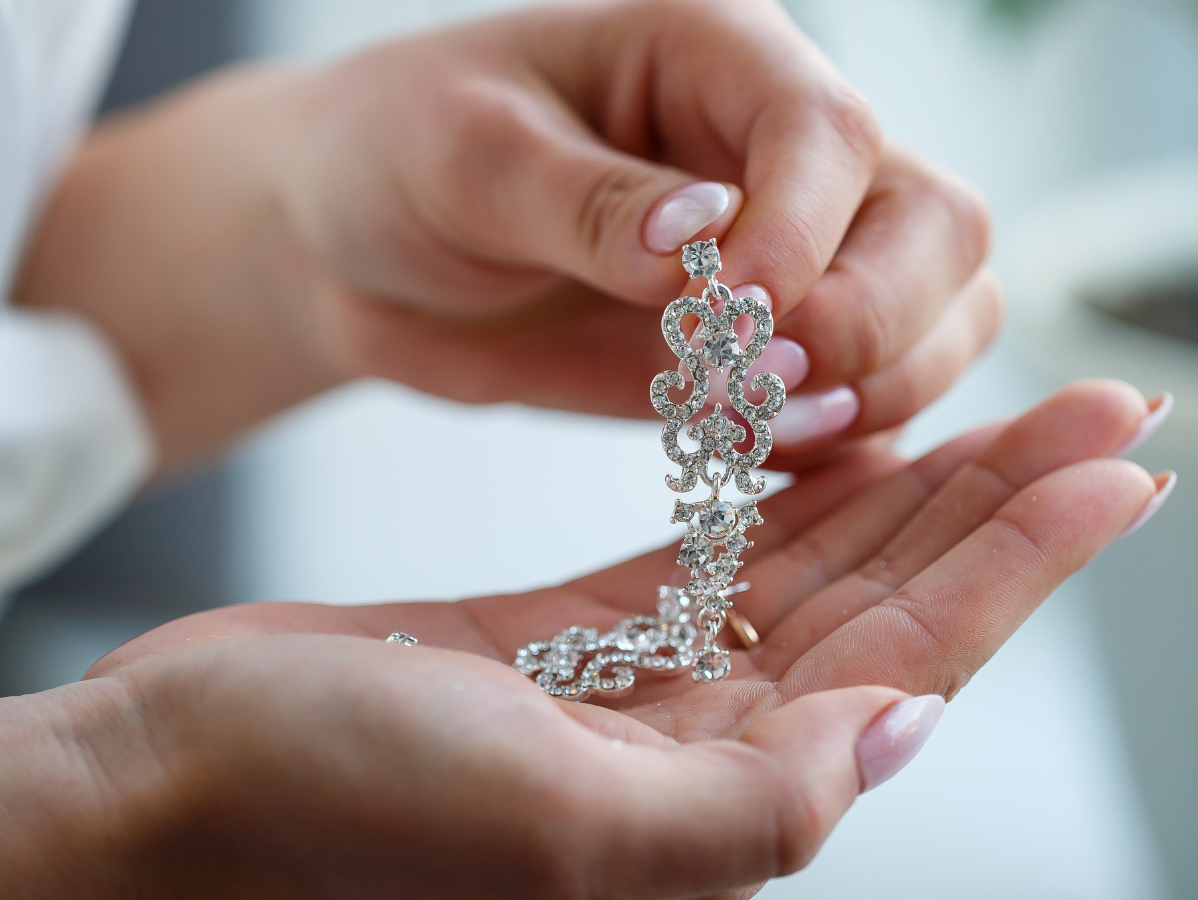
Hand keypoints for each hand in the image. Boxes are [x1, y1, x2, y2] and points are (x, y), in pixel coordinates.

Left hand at [16, 0, 996, 472]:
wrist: (363, 246)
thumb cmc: (396, 157)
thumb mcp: (462, 156)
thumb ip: (582, 198)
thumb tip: (700, 237)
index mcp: (712, 56)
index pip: (829, 133)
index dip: (807, 230)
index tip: (738, 315)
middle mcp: (774, 152)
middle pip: (936, 222)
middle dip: (876, 318)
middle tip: (760, 385)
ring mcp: (785, 254)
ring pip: (940, 310)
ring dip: (884, 384)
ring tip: (762, 428)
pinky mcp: (762, 346)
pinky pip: (869, 392)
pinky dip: (851, 436)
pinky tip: (769, 456)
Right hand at [55, 381, 1165, 898]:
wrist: (176, 780)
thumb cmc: (327, 812)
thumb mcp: (550, 831)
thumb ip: (742, 811)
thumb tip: (901, 742)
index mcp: (711, 801)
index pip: (910, 663)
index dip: (1017, 562)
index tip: (1112, 469)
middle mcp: (692, 749)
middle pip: (884, 608)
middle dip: (996, 508)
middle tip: (1097, 415)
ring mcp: (631, 687)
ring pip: (811, 575)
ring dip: (911, 492)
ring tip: (999, 414)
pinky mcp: (564, 636)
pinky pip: (710, 560)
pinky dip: (783, 503)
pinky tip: (840, 450)